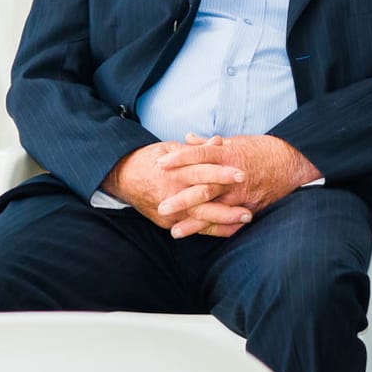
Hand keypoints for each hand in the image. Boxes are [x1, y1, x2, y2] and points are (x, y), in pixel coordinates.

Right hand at [102, 139, 250, 234]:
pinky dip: (214, 230)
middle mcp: (171, 192)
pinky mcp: (168, 222)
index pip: (201, 171)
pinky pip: (194, 229)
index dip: (222, 173)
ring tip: (246, 218)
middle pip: (202, 198)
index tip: (242, 174)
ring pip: (200, 217)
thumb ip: (197, 149)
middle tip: (249, 207)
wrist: (122, 177)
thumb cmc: (151, 159)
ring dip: (225, 220)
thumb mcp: (171, 148)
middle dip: (226, 204)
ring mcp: (169, 210)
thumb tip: (219, 141)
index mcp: (173, 171)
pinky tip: (233, 230)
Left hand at [153, 134, 320, 238]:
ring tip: (174, 231)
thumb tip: (187, 138)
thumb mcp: (236, 141)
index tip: (159, 164)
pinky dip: (215, 229)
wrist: (294, 162)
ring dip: (194, 221)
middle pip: (202, 187)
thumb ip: (209, 144)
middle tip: (160, 206)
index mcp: (228, 155)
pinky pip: (230, 220)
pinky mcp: (250, 206)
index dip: (179, 159)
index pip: (198, 155)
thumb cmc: (264, 150)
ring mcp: (242, 193)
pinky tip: (201, 237)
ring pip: (214, 208)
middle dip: (181, 199)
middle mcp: (232, 175)